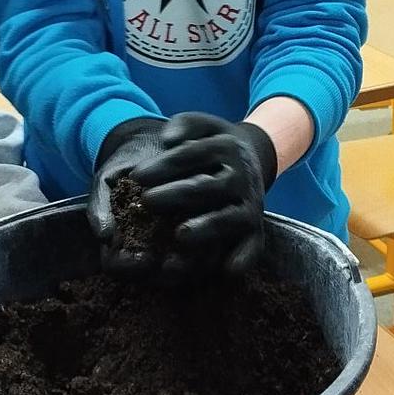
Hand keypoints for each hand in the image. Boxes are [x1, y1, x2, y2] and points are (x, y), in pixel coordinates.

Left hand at [90, 112, 276, 279]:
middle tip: (146, 202)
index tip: (137, 176)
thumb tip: (167, 139)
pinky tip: (227, 270)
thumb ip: (185, 124)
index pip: (192, 154)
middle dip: (178, 194)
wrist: (254, 157)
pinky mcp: (256, 226)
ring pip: (231, 217)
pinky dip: (245, 257)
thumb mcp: (202, 125)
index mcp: (226, 148)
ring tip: (181, 236)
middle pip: (209, 186)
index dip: (164, 164)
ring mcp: (250, 203)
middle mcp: (241, 176)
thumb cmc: (213, 144)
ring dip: (208, 227)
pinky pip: (255, 244)